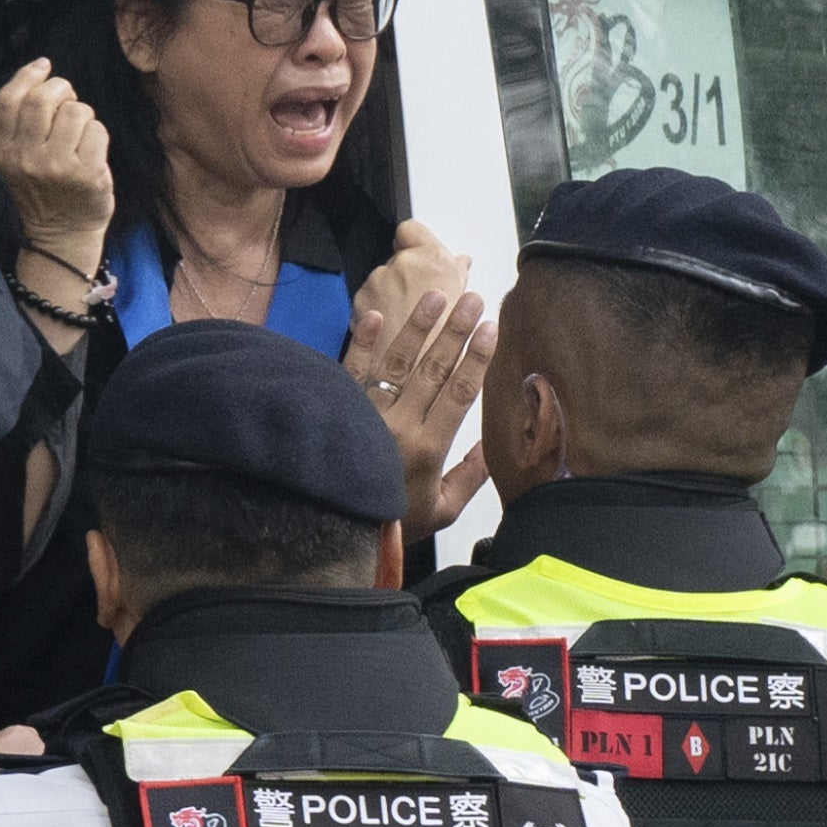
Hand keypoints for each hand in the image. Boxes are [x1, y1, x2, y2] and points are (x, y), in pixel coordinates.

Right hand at [0, 58, 114, 281]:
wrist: (63, 235)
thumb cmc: (45, 190)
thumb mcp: (17, 161)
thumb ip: (21, 124)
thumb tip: (41, 73)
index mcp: (4, 152)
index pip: (8, 101)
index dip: (27, 75)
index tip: (44, 66)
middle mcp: (26, 159)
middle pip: (42, 99)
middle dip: (62, 90)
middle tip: (68, 102)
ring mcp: (56, 167)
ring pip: (75, 111)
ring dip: (83, 116)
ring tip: (80, 136)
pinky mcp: (86, 174)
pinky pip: (97, 130)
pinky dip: (98, 136)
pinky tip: (92, 152)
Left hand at [343, 222, 492, 532]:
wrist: (331, 530)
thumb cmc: (392, 522)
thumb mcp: (442, 510)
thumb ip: (471, 476)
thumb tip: (495, 445)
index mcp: (428, 447)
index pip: (460, 392)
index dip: (477, 357)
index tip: (492, 327)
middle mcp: (398, 425)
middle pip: (432, 369)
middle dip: (455, 331)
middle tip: (472, 298)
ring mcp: (365, 413)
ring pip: (396, 363)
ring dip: (417, 327)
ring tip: (435, 296)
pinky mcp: (338, 407)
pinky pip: (351, 370)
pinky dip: (363, 342)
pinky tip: (377, 315)